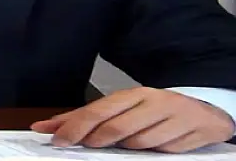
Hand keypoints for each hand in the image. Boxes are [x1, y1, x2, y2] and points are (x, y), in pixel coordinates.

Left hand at [31, 87, 234, 152]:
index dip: (75, 127)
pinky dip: (154, 152)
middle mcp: (153, 102)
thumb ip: (83, 118)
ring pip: (139, 143)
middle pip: (116, 127)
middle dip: (96, 140)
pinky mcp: (193, 133)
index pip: (97, 111)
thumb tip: (45, 126)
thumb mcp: (119, 108)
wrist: (202, 109)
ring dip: (127, 148)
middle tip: (85, 147)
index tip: (57, 140)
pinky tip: (153, 145)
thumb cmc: (152, 110)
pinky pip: (165, 151)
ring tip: (125, 143)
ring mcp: (175, 117)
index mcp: (132, 94)